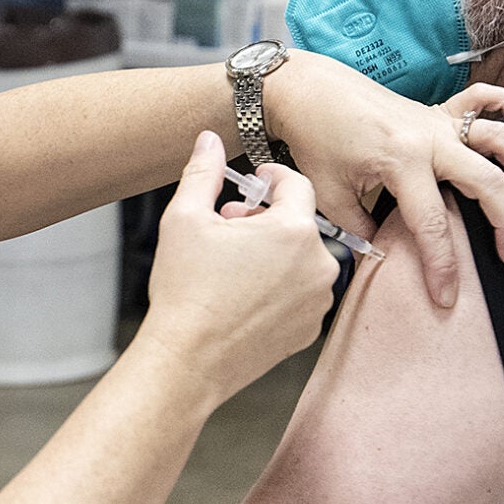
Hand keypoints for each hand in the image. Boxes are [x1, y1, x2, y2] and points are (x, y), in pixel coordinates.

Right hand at [138, 132, 340, 399]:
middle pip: (298, 223)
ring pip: (301, 260)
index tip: (254, 182)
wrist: (187, 362)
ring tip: (233, 265)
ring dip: (273, 254)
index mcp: (294, 231)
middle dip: (265, 218)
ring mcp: (317, 301)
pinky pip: (300, 294)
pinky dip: (278, 288)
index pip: (297, 184)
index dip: (272, 176)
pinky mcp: (309, 330)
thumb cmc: (185, 292)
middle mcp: (319, 265)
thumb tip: (209, 141)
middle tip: (228, 226)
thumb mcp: (185, 219)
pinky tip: (242, 296)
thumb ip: (203, 172)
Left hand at [264, 49, 503, 306]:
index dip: (443, 266)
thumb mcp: (328, 193)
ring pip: (499, 140)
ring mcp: (438, 121)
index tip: (447, 297)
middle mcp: (430, 140)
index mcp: (402, 163)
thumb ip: (359, 228)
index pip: (432, 225)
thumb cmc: (317, 140)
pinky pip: (484, 100)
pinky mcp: (438, 108)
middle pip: (486, 182)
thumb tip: (385, 254)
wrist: (310, 90)